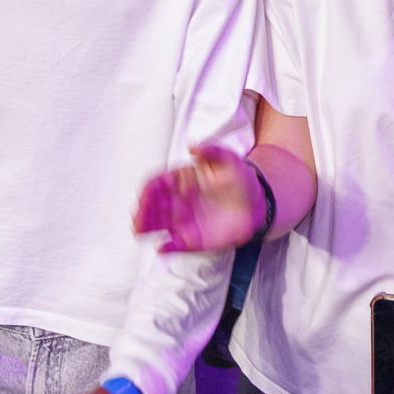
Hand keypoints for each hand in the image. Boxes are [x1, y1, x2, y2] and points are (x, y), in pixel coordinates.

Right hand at [133, 145, 262, 253]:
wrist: (257, 201)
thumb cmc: (239, 176)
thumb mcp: (227, 158)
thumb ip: (210, 150)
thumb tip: (192, 146)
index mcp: (180, 180)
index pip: (156, 185)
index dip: (147, 192)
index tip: (142, 198)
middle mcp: (177, 200)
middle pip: (152, 207)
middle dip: (142, 213)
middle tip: (137, 221)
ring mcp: (183, 220)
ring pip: (159, 226)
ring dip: (147, 230)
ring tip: (140, 234)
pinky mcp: (193, 239)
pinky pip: (176, 244)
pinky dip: (167, 247)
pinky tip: (162, 248)